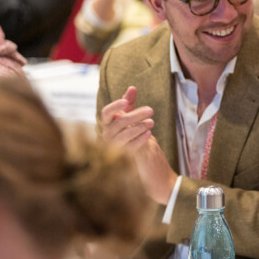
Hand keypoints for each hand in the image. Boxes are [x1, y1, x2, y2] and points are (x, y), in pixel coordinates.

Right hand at [100, 87, 177, 204]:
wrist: (148, 170)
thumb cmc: (137, 140)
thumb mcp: (134, 120)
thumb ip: (130, 105)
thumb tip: (132, 87)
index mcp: (109, 126)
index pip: (106, 113)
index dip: (115, 106)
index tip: (127, 101)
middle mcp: (107, 138)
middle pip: (117, 122)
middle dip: (134, 115)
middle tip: (151, 110)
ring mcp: (113, 150)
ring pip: (121, 135)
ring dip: (137, 127)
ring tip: (151, 122)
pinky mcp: (122, 161)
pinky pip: (127, 149)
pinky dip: (137, 139)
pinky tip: (148, 134)